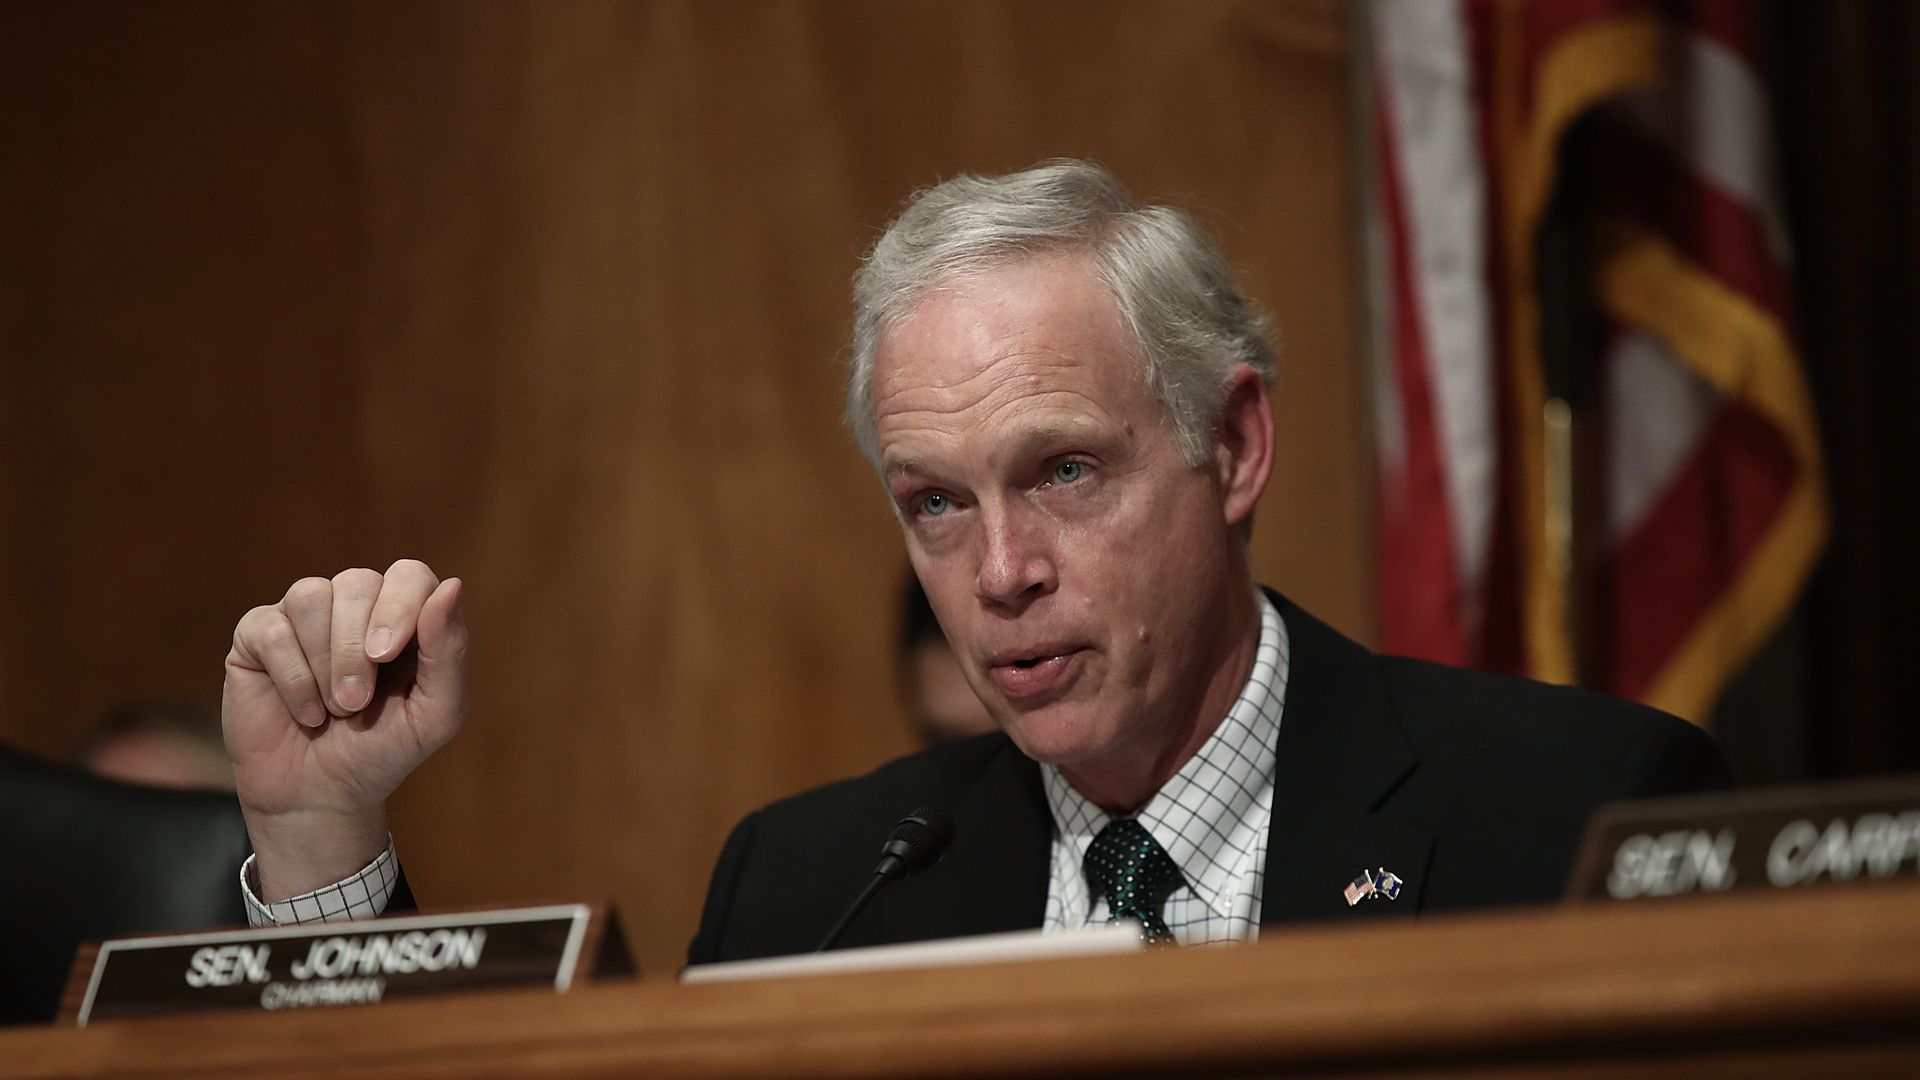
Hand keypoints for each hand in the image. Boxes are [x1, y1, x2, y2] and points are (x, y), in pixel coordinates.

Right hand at [222, 559, 466, 899]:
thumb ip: (449, 652)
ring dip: (324, 663)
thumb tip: (452, 585)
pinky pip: (271, 628)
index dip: (400, 606)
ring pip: (311, 596)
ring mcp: (305, 615)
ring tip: (333, 708)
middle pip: (357, 582)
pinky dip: (291, 677)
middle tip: (355, 703)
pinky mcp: (258, 634)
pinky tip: (303, 711)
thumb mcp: (434, 714)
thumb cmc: (382, 751)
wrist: (319, 796)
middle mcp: (355, 605)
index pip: (410, 574)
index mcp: (405, 616)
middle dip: (355, 650)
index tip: (386, 656)